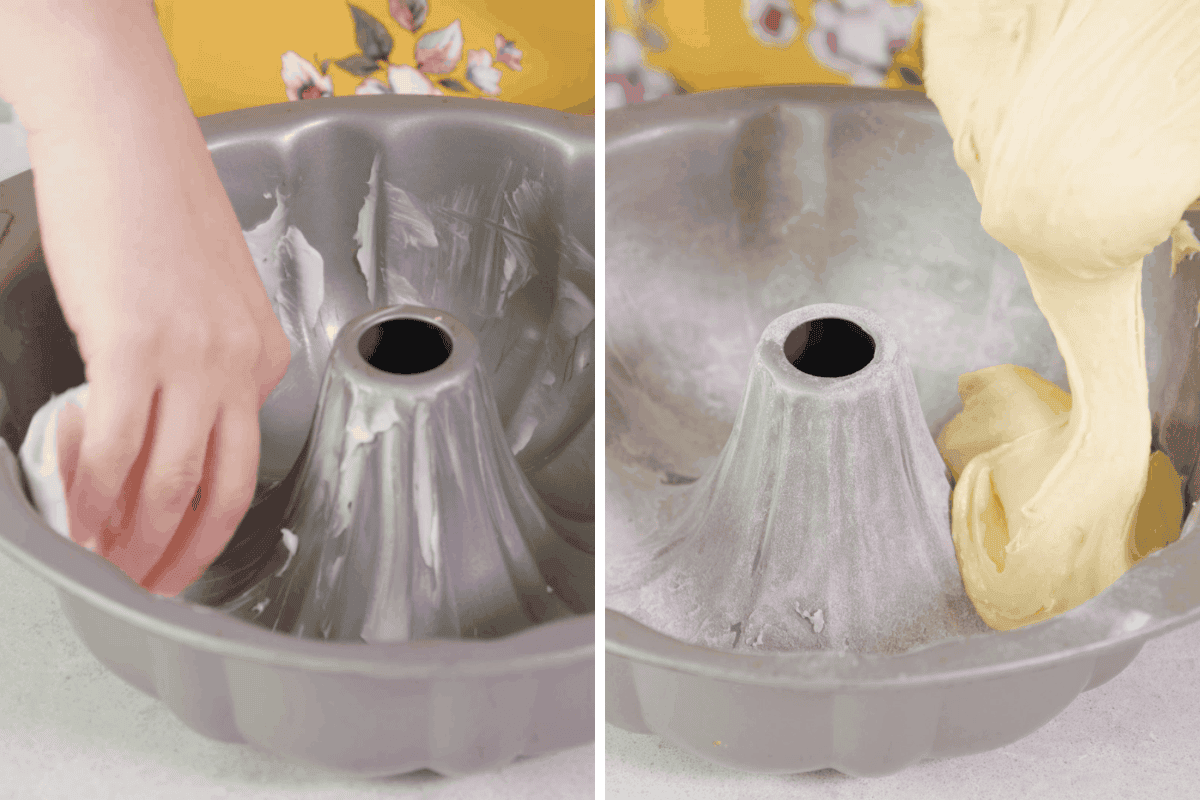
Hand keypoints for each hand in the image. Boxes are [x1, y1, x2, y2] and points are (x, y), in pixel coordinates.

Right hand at [20, 46, 290, 597]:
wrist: (125, 135)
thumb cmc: (157, 207)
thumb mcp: (206, 297)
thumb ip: (202, 361)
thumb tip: (160, 426)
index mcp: (264, 355)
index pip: (244, 463)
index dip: (206, 523)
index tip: (177, 551)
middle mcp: (241, 362)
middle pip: (219, 489)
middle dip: (178, 551)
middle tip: (145, 585)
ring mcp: (192, 355)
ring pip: (165, 479)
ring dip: (130, 535)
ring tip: (103, 565)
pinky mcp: (133, 343)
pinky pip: (111, 445)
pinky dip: (88, 492)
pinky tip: (72, 518)